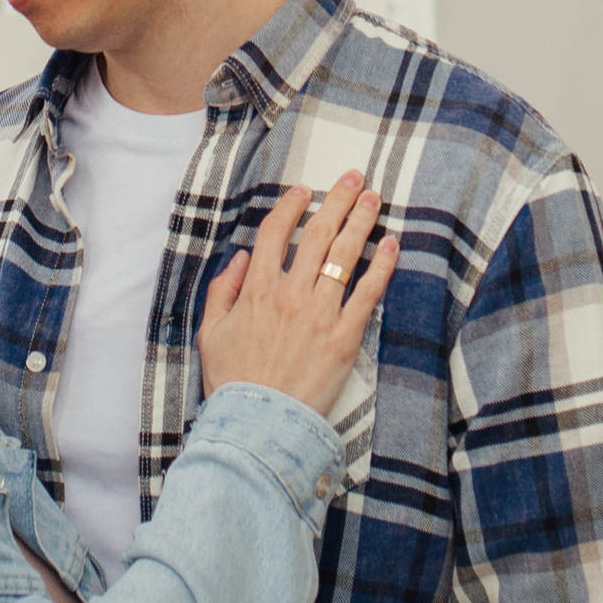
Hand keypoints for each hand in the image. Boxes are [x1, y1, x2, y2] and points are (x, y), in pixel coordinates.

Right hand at [198, 173, 397, 412]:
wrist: (258, 424)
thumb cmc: (233, 382)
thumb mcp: (210, 333)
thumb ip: (222, 291)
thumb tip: (240, 257)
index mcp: (256, 289)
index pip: (276, 233)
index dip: (292, 207)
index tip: (305, 192)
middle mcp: (290, 293)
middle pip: (317, 235)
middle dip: (337, 201)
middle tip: (353, 179)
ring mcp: (319, 313)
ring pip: (344, 255)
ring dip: (361, 222)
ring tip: (374, 199)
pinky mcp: (345, 336)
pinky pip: (367, 292)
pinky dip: (381, 265)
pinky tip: (391, 244)